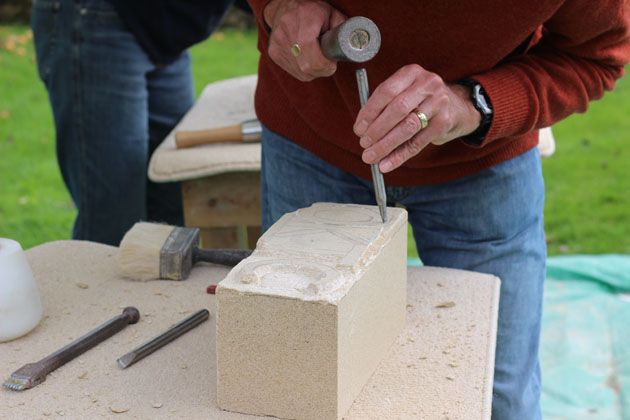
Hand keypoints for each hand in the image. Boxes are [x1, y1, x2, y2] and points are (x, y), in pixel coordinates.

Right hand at [263, 0, 346, 80]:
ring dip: (314, 71)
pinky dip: (305, 71)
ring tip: (318, 58)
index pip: (307, 45)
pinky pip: (295, 72)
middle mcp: (287, 28)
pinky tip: (308, 59)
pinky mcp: (274, 52)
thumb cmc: (314, 11)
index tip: (332, 63)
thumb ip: (343, 31)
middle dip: (322, 69)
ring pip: (301, 72)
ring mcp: (278, 41)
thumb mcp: (333, 15)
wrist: (285, 7)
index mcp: (304, 15)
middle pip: (305, 64)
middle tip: (329, 63)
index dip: (322, 61)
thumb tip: (353, 48)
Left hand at [353, 64, 481, 172]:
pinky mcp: (445, 122)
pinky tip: (387, 164)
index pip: (386, 91)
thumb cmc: (420, 101)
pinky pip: (417, 142)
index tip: (358, 129)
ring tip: (371, 156)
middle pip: (397, 109)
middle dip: (377, 130)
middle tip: (363, 144)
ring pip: (407, 127)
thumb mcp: (404, 93)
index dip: (369, 112)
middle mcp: (427, 83)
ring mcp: (439, 102)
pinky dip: (399, 156)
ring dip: (386, 145)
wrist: (458, 106)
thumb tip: (361, 130)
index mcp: (411, 72)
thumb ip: (384, 106)